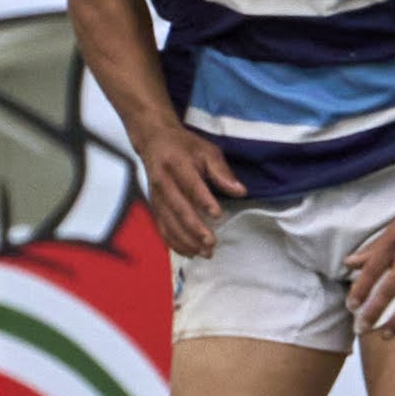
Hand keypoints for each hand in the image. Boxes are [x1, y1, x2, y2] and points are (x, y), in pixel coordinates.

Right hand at [136, 123, 244, 258]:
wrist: (154, 142)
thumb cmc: (186, 146)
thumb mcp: (207, 151)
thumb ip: (222, 171)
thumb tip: (240, 191)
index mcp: (177, 165)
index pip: (190, 185)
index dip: (203, 200)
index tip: (218, 215)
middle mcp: (162, 183)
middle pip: (178, 209)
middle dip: (194, 228)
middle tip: (211, 243)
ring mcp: (156, 196)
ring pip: (168, 222)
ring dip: (185, 240)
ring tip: (204, 253)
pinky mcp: (154, 206)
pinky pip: (162, 227)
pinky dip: (173, 242)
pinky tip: (189, 253)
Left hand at [342, 182, 394, 333]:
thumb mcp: (393, 229)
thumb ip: (372, 250)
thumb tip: (347, 263)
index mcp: (393, 243)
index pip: (371, 271)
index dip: (360, 290)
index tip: (351, 307)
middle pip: (389, 289)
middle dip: (373, 312)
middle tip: (361, 329)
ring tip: (386, 335)